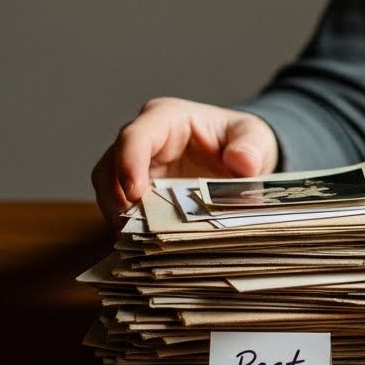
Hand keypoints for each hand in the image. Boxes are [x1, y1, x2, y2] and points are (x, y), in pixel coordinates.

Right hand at [91, 97, 278, 228]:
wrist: (243, 155)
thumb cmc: (243, 140)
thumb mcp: (255, 137)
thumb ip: (250, 146)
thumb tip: (242, 162)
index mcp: (166, 118)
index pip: (136, 136)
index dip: (129, 163)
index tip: (135, 192)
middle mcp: (143, 141)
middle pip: (110, 167)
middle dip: (116, 198)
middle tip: (131, 228)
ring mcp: (137, 168)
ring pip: (110, 191)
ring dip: (120, 217)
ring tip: (136, 242)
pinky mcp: (139, 192)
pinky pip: (123, 210)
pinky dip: (130, 227)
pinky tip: (143, 246)